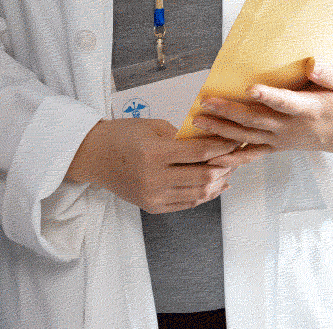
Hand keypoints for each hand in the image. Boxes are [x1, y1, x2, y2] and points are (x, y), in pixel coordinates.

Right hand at [65, 118, 237, 213]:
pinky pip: (186, 203)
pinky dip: (204, 195)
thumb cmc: (123, 135)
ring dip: (218, 182)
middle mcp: (154, 178)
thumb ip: (182, 135)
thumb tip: (213, 139)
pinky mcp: (153, 207)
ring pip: (198, 193)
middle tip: (237, 155)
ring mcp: (153, 196)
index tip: (236, 138)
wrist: (95, 156)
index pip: (199, 152)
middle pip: (203, 176)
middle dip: (226, 165)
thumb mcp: (153, 126)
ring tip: (229, 170)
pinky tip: (215, 186)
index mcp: (154, 153)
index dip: (222, 146)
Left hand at [191, 61, 332, 161]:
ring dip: (222, 130)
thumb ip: (328, 74)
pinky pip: (253, 153)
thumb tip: (312, 64)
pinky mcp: (278, 146)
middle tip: (206, 102)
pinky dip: (232, 156)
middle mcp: (292, 128)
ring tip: (199, 122)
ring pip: (249, 137)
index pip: (285, 102)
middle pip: (257, 120)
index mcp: (309, 109)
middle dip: (229, 112)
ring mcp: (283, 139)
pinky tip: (212, 157)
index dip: (268, 96)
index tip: (250, 88)